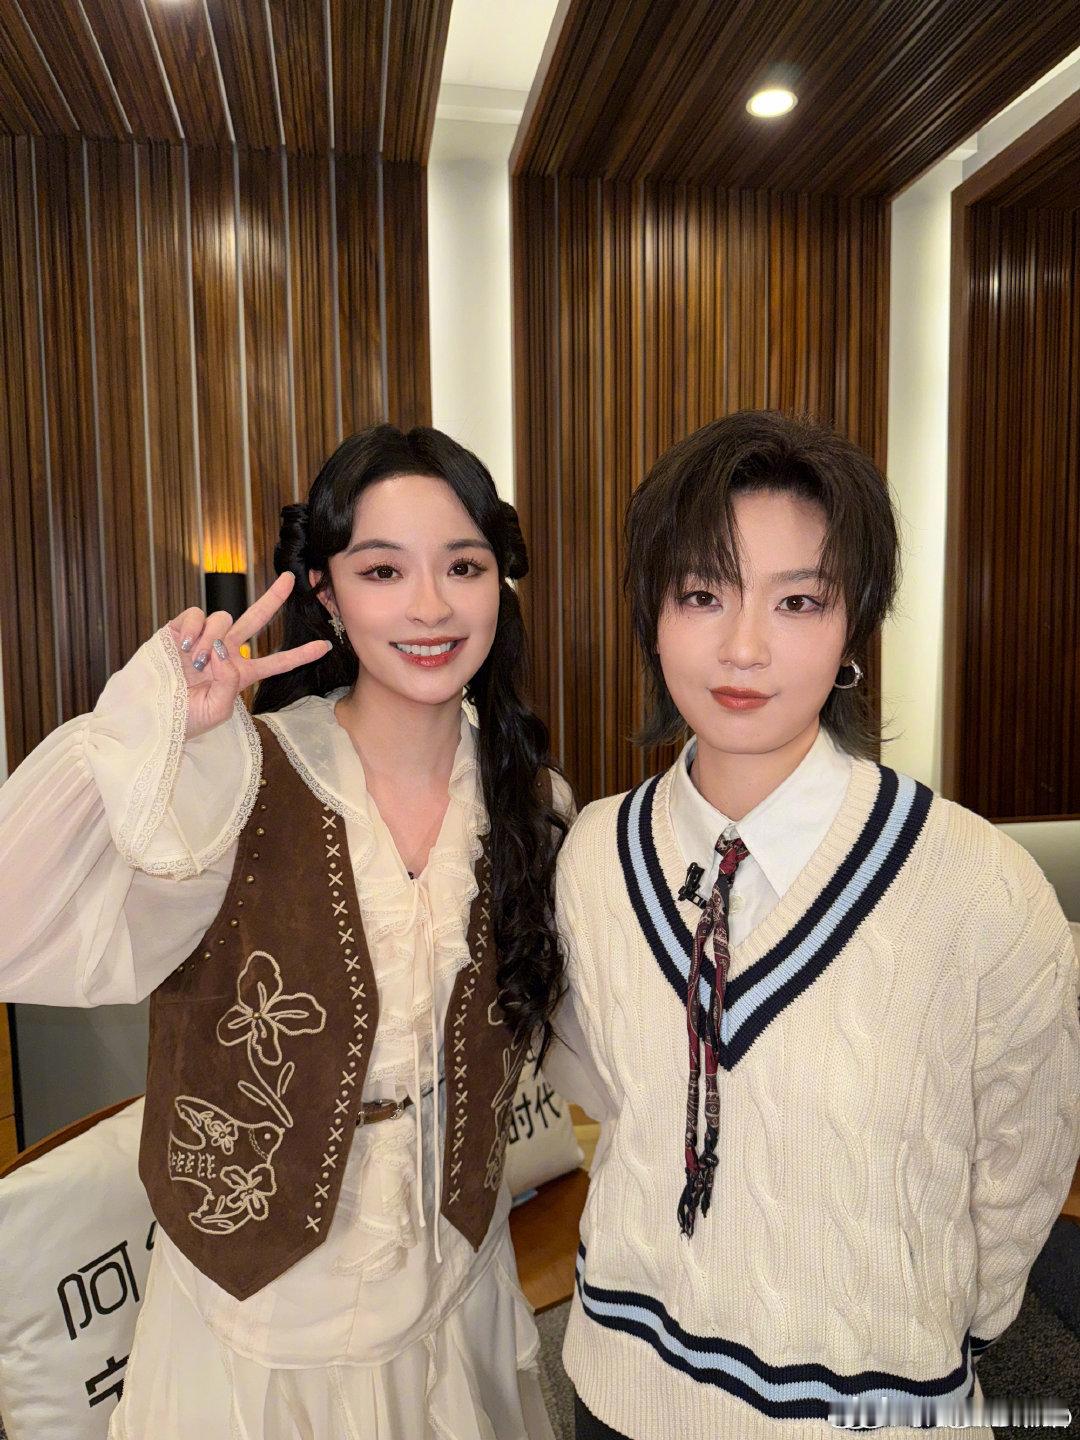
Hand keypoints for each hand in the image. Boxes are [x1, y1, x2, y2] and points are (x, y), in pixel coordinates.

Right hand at [166, 572, 331, 739]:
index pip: (276, 662)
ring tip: (194, 661)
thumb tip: (225, 650)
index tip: (326, 646)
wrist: (148, 714)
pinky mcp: (179, 628)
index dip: (300, 654)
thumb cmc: (183, 719)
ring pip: (225, 618)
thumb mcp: (218, 710)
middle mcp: (225, 652)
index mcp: (240, 674)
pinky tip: (182, 645)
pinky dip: (193, 628)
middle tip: (290, 579)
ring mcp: (203, 638)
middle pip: (256, 619)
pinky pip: (196, 614)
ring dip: (213, 637)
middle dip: (273, 598)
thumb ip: (231, 682)